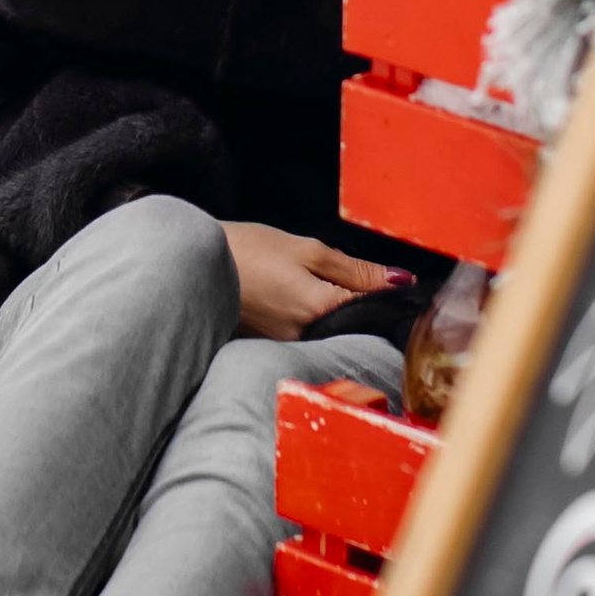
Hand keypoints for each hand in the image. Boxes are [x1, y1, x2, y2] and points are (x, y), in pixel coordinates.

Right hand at [224, 220, 410, 342]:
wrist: (195, 263)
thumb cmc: (248, 250)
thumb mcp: (305, 249)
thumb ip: (355, 270)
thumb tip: (399, 281)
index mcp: (319, 310)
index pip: (372, 310)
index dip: (383, 293)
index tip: (390, 281)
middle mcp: (306, 337)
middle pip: (351, 324)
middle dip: (355, 304)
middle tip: (336, 278)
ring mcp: (287, 345)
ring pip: (328, 329)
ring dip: (330, 310)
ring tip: (305, 285)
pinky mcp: (271, 345)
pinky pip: (305, 333)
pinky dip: (307, 316)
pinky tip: (290, 297)